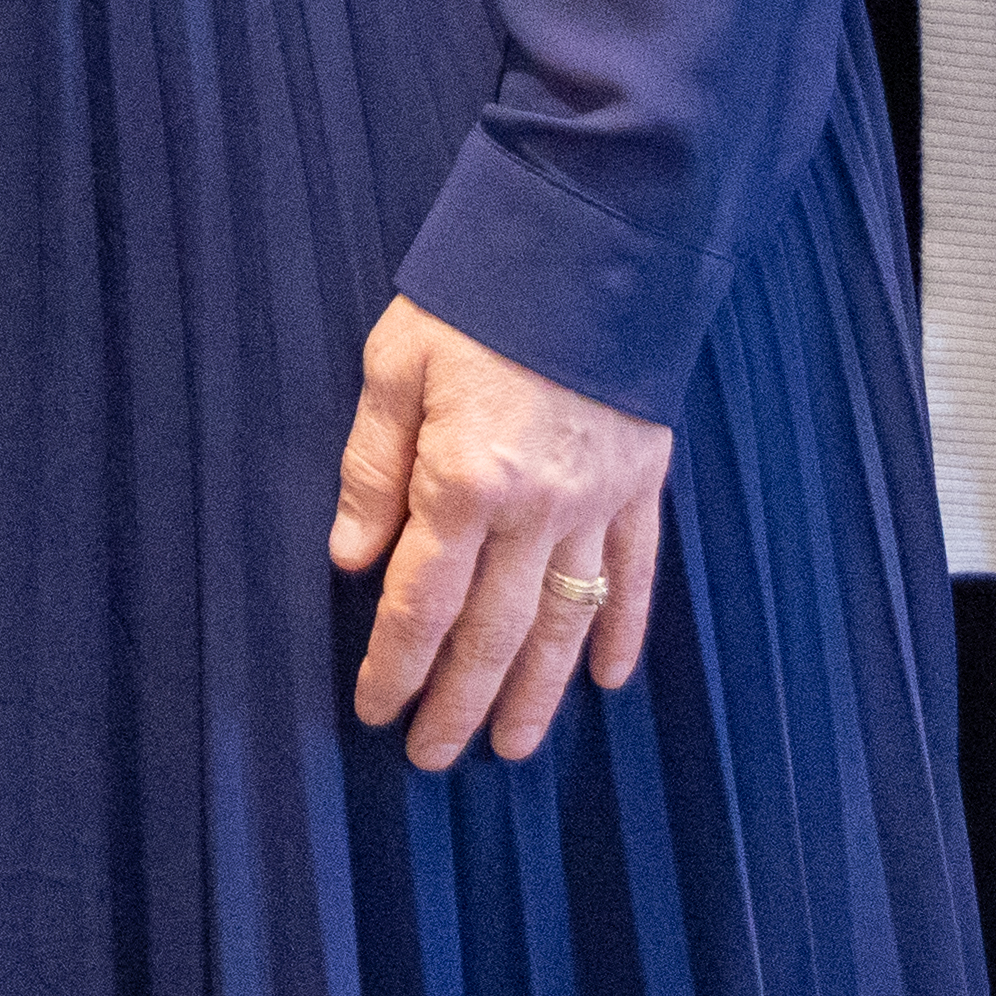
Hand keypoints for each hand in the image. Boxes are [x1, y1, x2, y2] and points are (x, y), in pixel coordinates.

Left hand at [325, 297, 671, 772]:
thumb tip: (352, 559)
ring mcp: (600, 501)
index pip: (421, 602)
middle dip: (459, 702)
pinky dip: (623, 632)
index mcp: (464, 479)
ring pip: (566, 622)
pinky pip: (635, 576)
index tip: (375, 711)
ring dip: (538, 693)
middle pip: (494, 633)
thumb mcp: (392, 366)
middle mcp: (538, 507)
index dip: (396, 666)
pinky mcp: (643, 484)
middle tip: (433, 757)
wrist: (591, 238)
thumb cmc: (473, 296)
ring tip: (510, 745)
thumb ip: (372, 469)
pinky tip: (608, 681)